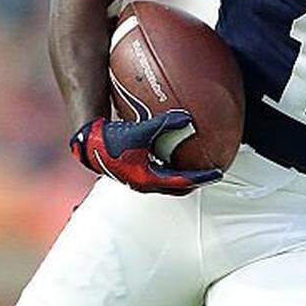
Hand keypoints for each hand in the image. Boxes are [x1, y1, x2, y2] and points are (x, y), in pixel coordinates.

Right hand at [70, 111, 222, 194]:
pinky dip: (168, 164)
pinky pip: (156, 170)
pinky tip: (169, 150)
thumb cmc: (111, 142)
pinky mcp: (132, 170)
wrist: (87, 145)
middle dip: (194, 181)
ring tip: (194, 164)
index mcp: (149, 179)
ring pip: (166, 181)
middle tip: (210, 172)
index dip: (202, 177)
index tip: (218, 172)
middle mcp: (144, 183)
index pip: (183, 182)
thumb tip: (187, 118)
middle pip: (177, 187)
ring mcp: (138, 179)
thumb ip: (164, 124)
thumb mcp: (140, 131)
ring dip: (181, 175)